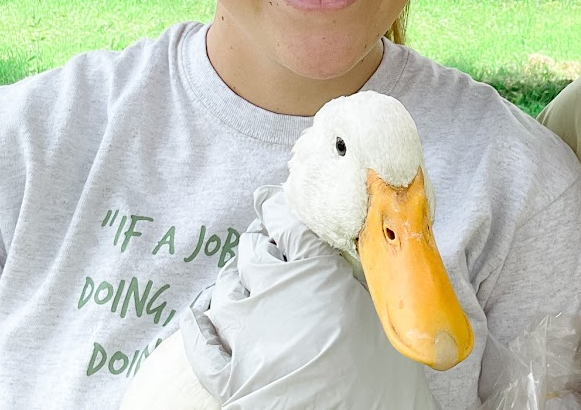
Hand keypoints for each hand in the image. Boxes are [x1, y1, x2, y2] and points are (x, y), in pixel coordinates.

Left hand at [180, 186, 440, 409]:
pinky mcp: (226, 374)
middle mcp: (272, 291)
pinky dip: (199, 324)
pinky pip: (200, 339)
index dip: (279, 210)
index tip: (275, 204)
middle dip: (259, 243)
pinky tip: (201, 315)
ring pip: (226, 287)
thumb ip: (357, 277)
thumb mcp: (381, 313)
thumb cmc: (381, 377)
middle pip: (252, 249)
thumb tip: (355, 256)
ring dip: (234, 279)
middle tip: (266, 243)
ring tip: (242, 279)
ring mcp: (244, 332)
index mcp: (313, 270)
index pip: (286, 221)